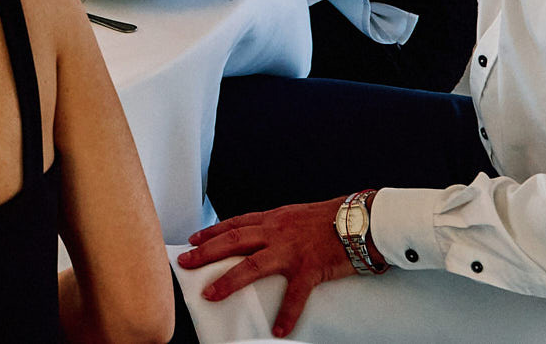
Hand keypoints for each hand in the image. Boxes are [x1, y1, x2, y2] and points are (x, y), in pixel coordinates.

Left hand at [181, 197, 364, 336]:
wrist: (360, 220)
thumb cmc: (330, 219)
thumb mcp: (296, 216)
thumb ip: (277, 227)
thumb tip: (261, 236)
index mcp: (273, 219)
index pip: (234, 224)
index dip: (211, 231)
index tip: (193, 239)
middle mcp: (276, 232)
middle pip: (233, 241)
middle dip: (206, 253)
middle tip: (186, 262)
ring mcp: (291, 251)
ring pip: (253, 265)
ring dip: (229, 281)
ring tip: (212, 295)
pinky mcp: (310, 268)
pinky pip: (295, 295)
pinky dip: (287, 314)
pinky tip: (279, 330)